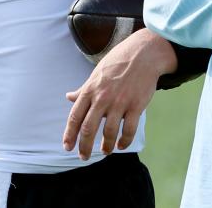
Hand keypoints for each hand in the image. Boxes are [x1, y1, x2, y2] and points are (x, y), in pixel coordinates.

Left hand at [63, 29, 176, 159]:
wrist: (143, 54)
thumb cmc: (118, 62)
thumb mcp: (96, 74)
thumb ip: (83, 89)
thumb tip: (68, 97)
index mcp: (90, 90)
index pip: (75, 117)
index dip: (70, 135)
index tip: (68, 147)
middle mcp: (102, 98)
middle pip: (88, 128)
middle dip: (84, 146)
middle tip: (83, 157)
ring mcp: (120, 102)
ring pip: (109, 132)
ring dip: (106, 146)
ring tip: (105, 152)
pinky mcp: (136, 105)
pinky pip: (129, 129)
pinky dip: (125, 140)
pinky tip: (122, 145)